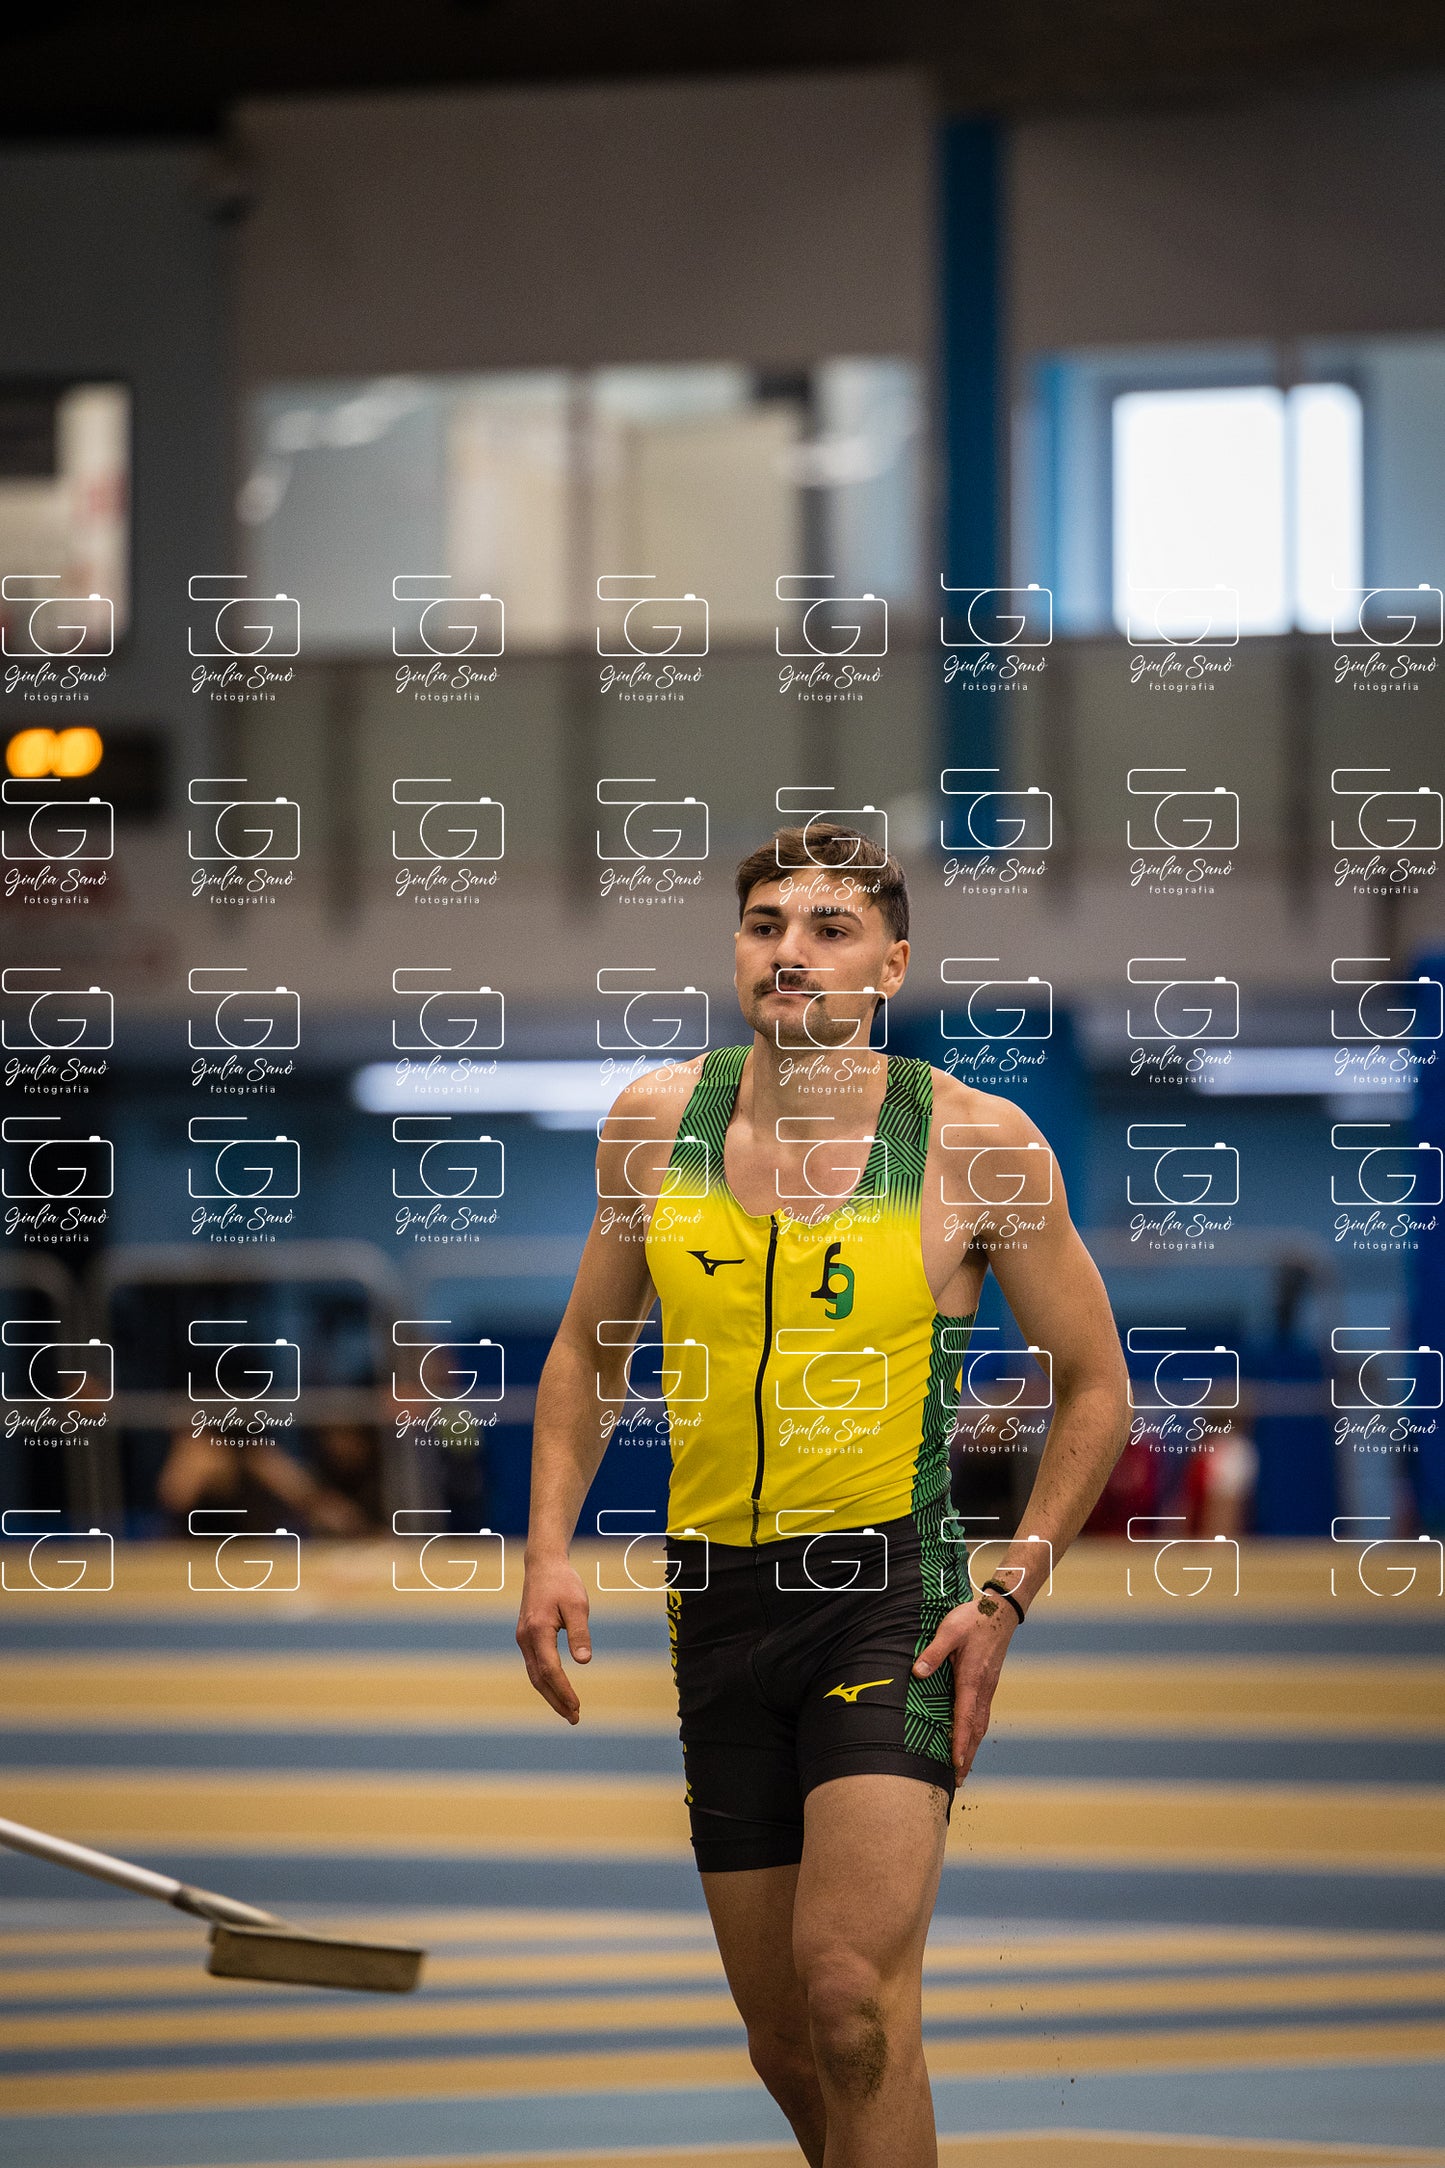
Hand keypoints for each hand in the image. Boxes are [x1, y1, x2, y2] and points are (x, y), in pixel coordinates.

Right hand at [516, 1556, 592, 1723]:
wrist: (543, 1565)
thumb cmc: (563, 1583)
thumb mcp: (578, 1604)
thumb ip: (580, 1633)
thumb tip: (583, 1662)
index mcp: (538, 1631)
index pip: (551, 1670)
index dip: (563, 1691)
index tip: (577, 1707)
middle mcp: (526, 1638)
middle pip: (539, 1679)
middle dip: (556, 1700)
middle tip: (574, 1718)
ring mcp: (523, 1638)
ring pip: (535, 1674)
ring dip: (550, 1694)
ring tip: (568, 1710)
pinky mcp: (526, 1636)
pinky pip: (534, 1665)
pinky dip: (545, 1681)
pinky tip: (556, 1688)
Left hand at [911, 1591, 1016, 1783]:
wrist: (1000, 1611)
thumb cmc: (972, 1619)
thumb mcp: (949, 1630)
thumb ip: (934, 1652)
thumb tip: (917, 1673)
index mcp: (971, 1678)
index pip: (964, 1717)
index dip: (959, 1742)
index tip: (955, 1763)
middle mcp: (983, 1688)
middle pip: (975, 1729)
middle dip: (967, 1755)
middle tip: (959, 1780)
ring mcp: (988, 1687)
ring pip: (981, 1724)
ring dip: (972, 1747)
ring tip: (963, 1768)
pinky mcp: (988, 1683)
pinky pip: (982, 1714)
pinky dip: (976, 1732)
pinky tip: (970, 1738)